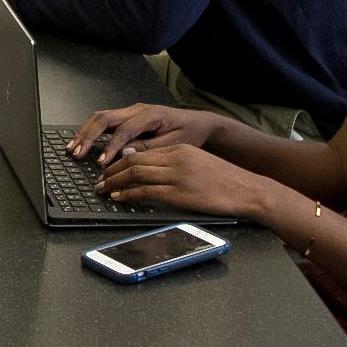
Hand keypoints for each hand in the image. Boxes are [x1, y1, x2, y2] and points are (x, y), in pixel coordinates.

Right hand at [73, 103, 221, 163]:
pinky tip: (82, 142)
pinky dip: (91, 131)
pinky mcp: (127, 117)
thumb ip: (150, 148)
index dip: (111, 146)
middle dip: (88, 136)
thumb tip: (126, 153)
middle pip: (104, 118)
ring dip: (85, 132)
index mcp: (150, 115)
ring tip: (73, 148)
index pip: (124, 130)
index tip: (102, 163)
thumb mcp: (174, 144)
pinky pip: (105, 121)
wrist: (198, 123)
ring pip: (100, 117)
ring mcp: (130, 111)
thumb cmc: (189, 134)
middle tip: (76, 153)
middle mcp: (136, 109)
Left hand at [93, 143, 269, 219]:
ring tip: (103, 189)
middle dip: (112, 171)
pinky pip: (145, 192)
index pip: (142, 152)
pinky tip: (119, 197)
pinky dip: (128, 194)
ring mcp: (177, 175)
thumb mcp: (198, 163)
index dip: (121, 160)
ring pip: (135, 174)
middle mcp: (176, 159)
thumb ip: (175, 163)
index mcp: (180, 149)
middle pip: (134, 160)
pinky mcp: (179, 193)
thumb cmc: (225, 180)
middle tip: (100, 179)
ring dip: (115, 182)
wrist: (247, 190)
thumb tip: (150, 170)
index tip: (110, 168)